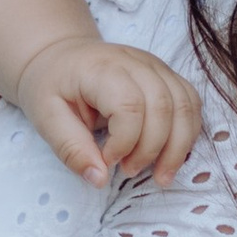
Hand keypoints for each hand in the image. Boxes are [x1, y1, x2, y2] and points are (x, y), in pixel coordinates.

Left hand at [13, 33, 203, 188]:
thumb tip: (99, 179)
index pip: (130, 105)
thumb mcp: (45, 118)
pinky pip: (191, 103)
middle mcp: (135, 62)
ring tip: (160, 175)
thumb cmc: (50, 86)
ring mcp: (156, 65)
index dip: (125, 142)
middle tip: (129, 171)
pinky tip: (171, 154)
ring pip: (186, 105)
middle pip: (164, 106)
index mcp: (101, 68)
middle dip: (153, 149)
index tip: (107, 160)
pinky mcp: (166, 74)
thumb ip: (71, 148)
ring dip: (179, 146)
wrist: (59, 56)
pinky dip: (187, 133)